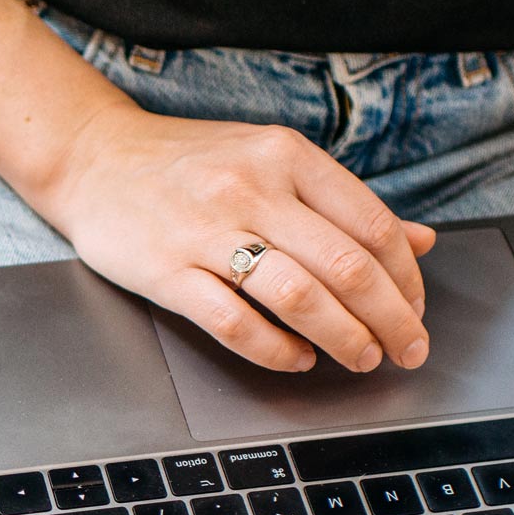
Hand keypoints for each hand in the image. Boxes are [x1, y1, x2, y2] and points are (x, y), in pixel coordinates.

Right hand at [33, 104, 434, 373]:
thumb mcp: (270, 160)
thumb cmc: (185, 163)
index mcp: (286, 156)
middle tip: (407, 350)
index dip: (407, 279)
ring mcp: (206, 231)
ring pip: (299, 297)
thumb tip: (421, 241)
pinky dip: (276, 349)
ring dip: (343, 338)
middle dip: (391, 320)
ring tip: (360, 358)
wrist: (92, 158)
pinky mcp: (166, 271)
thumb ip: (341, 202)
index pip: (373, 225)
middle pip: (347, 267)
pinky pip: (234, 322)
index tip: (415, 311)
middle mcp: (252, 189)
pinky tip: (296, 358)